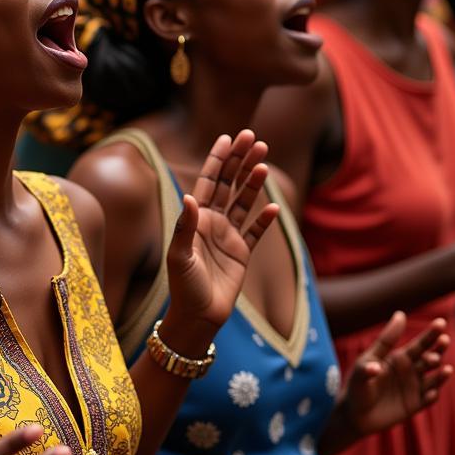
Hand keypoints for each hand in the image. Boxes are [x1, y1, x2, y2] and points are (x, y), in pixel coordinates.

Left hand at [163, 131, 278, 351]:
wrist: (197, 316)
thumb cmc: (183, 286)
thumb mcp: (180, 256)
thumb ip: (186, 227)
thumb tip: (189, 198)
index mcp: (195, 218)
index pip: (208, 181)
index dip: (218, 159)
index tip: (228, 137)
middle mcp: (212, 222)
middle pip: (228, 185)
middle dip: (240, 161)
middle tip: (254, 138)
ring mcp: (228, 236)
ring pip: (244, 202)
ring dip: (254, 182)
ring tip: (264, 162)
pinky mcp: (242, 253)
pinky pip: (256, 232)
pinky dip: (265, 219)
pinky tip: (274, 205)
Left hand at [342, 311, 452, 437]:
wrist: (353, 413)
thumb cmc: (357, 383)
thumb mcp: (366, 360)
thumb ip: (384, 341)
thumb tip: (400, 315)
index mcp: (399, 358)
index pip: (419, 343)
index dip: (431, 333)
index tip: (440, 322)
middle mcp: (411, 371)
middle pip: (430, 358)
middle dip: (439, 349)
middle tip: (443, 341)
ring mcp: (414, 388)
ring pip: (434, 379)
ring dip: (441, 374)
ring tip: (444, 367)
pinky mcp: (415, 405)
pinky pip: (427, 400)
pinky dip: (431, 396)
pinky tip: (432, 392)